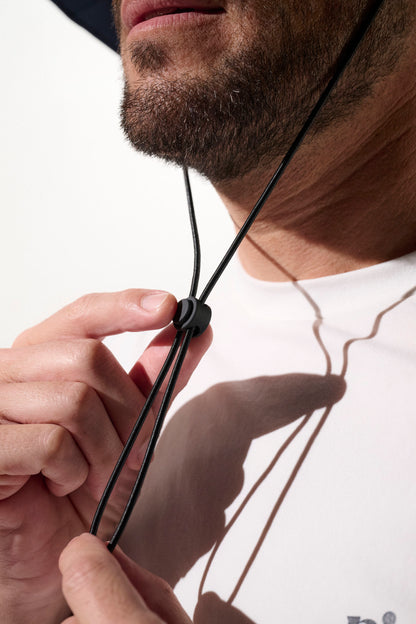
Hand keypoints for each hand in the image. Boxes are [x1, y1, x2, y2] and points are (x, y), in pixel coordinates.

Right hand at [0, 290, 210, 622]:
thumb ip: (155, 377)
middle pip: (87, 358)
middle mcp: (6, 372)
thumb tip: (196, 331)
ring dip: (102, 450)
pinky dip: (72, 472)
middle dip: (124, 412)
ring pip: (73, 400)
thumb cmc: (84, 487)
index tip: (170, 307)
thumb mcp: (131, 425)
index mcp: (38, 358)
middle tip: (124, 453)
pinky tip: (59, 487)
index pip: (82, 315)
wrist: (52, 552)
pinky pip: (50, 442)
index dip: (126, 306)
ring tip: (90, 476)